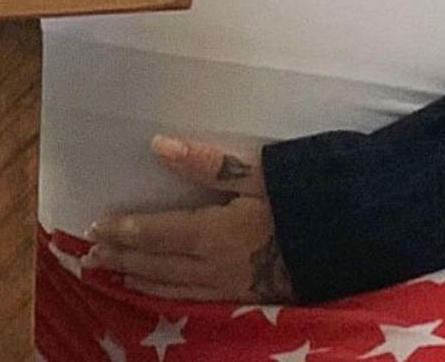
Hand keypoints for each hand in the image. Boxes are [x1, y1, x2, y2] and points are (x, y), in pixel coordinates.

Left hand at [82, 136, 294, 302]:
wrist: (355, 237)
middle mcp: (215, 265)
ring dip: (138, 277)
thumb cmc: (305, 199)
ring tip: (112, 272)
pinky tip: (157, 290)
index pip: (156, 233)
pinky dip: (166, 293)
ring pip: (171, 285)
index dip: (123, 231)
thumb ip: (206, 163)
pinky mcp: (245, 296)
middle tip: (89, 254)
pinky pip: (194, 298)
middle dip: (121, 258)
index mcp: (214, 232)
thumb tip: (159, 145)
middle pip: (156, 264)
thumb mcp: (259, 172)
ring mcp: (230, 286)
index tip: (95, 227)